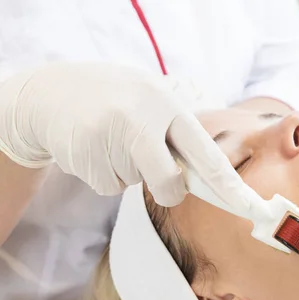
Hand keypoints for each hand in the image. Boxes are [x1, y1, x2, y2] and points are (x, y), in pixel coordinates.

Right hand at [0, 62, 209, 205]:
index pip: (204, 151)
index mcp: (165, 103)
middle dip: (170, 190)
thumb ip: (178, 131)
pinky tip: (93, 149)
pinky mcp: (84, 157)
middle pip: (168, 181)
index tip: (247, 205)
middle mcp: (139, 119)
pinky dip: (105, 175)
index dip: (226, 182)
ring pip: (134, 183)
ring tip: (110, 140)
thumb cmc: (115, 100)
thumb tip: (211, 175)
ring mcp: (109, 137)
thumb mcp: (150, 98)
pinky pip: (109, 186)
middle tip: (163, 181)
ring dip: (127, 171)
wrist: (48, 93)